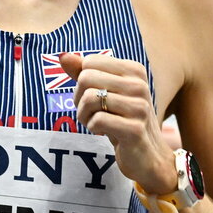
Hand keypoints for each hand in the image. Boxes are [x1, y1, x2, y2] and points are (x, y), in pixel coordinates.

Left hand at [59, 52, 176, 192]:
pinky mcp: (134, 129)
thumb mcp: (106, 92)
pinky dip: (93, 127)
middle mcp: (139, 85)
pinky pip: (97, 120)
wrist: (148, 156)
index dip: (82, 81)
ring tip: (95, 122)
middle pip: (86, 78)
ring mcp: (139, 107)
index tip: (92, 96)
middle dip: (79, 98)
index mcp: (134, 70)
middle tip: (90, 112)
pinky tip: (103, 132)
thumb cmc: (123, 120)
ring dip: (84, 115)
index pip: (89, 62)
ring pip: (90, 98)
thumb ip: (85, 73)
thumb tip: (64, 56)